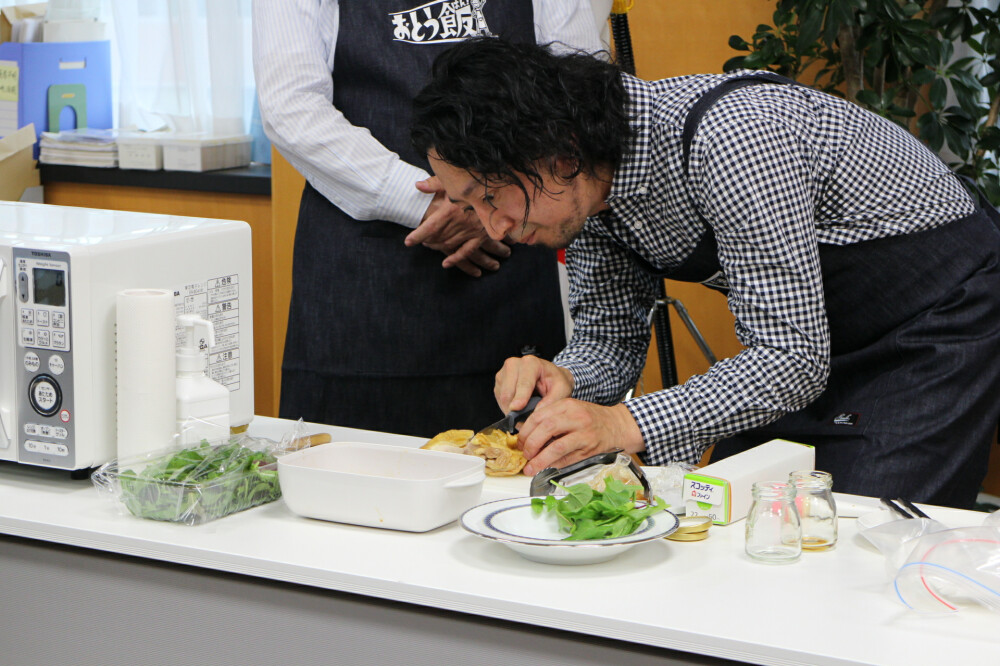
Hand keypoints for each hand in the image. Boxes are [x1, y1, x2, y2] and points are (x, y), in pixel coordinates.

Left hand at [405, 177, 510, 276]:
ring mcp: (471, 231)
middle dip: (427, 240)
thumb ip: (435, 183)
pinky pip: (467, 251)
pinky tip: (446, 263)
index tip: (408, 242)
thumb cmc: (475, 183)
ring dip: (438, 247)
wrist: (500, 190)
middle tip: (421, 240)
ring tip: (430, 245)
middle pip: (438, 238)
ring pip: (449, 244)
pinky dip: (455, 258)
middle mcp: (460, 223)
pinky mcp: (481, 236)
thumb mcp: (454, 180)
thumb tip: (418, 185)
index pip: (430, 227)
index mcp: (450, 209)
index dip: (417, 235)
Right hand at [494, 355, 573, 413]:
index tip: (516, 408)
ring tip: (525, 412)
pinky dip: (508, 407)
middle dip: (515, 410)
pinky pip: (499, 400)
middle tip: (526, 421)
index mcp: (530, 363)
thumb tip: (536, 413)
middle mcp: (514, 364)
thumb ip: (552, 401)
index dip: (520, 397)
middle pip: (508, 392)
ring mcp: (504, 372)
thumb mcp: (562, 390)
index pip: (523, 383)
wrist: (550, 377)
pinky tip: (520, 406)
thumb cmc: (556, 382)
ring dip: (511, 410)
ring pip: (502, 398)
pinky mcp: (499, 382)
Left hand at [517, 401, 643, 476]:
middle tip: (524, 453)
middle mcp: (576, 417)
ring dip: (540, 459)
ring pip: (557, 447)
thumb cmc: (591, 418)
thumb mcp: (571, 409)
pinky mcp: (589, 449)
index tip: (520, 442)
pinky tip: (545, 468)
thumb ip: (551, 418)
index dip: (526, 431)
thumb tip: (527, 435)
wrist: (617, 425)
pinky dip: (554, 465)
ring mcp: (584, 434)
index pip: (539, 416)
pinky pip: (567, 459)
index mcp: (567, 405)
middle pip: (546, 429)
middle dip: (531, 444)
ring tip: (530, 467)